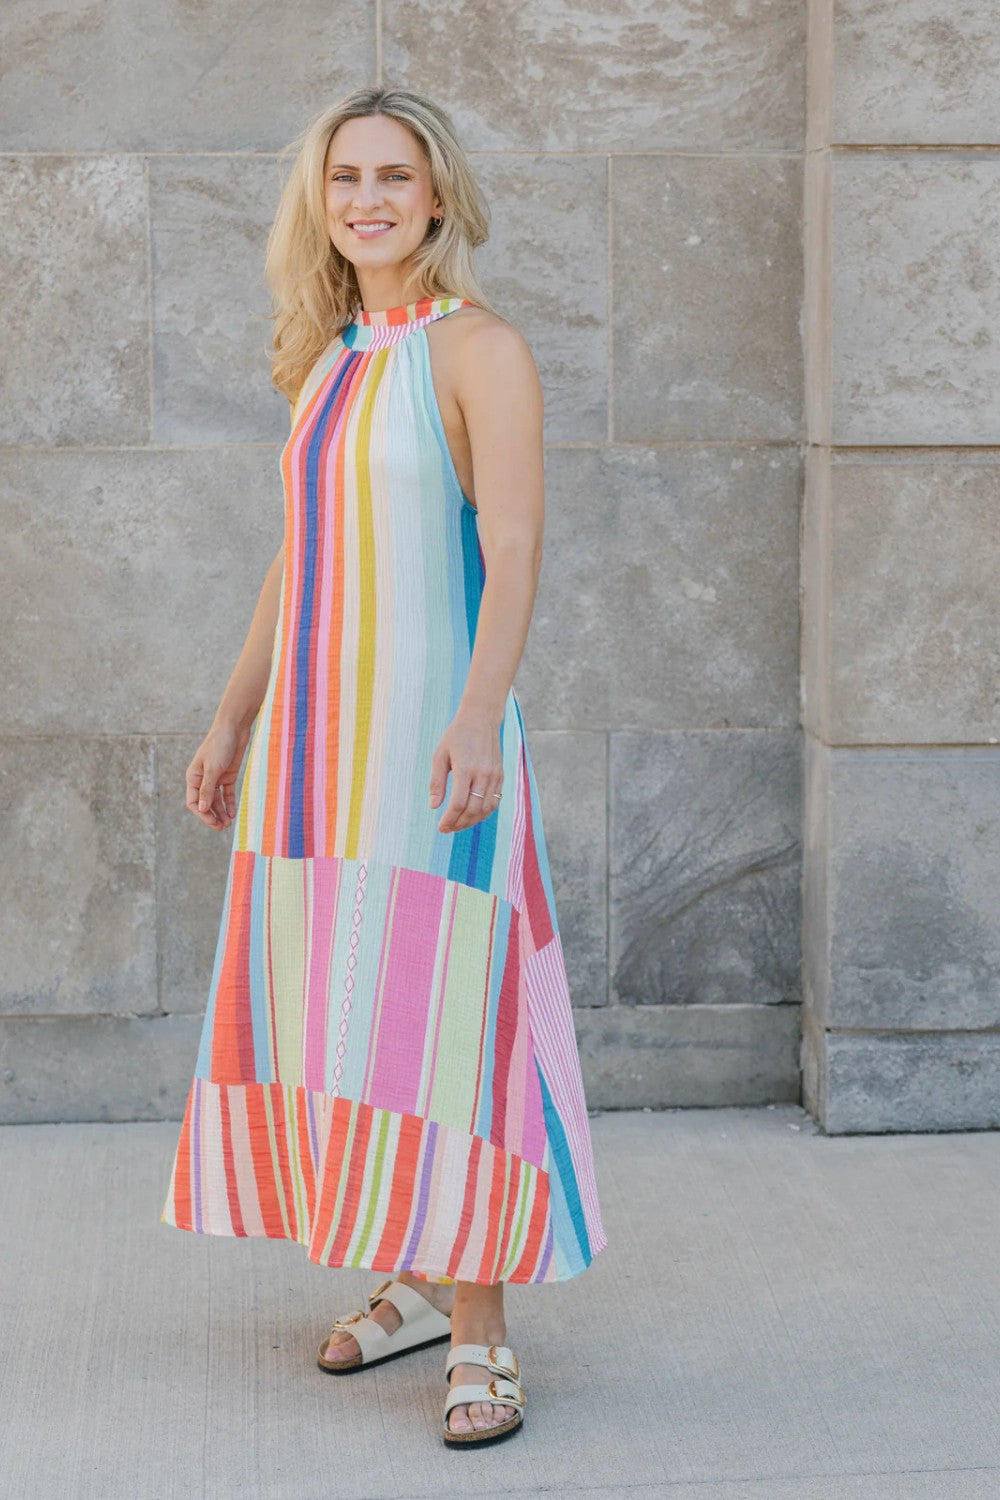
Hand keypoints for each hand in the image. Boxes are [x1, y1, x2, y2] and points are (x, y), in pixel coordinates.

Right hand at [185, 720, 250, 829]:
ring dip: (220, 812)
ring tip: (227, 824)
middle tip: (221, 827)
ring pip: (216, 801)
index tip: (212, 822)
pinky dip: (228, 804)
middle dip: (212, 816)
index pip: (193, 802)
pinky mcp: (227, 776)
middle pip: (205, 803)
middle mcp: (202, 779)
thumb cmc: (220, 744)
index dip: (202, 814)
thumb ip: (207, 789)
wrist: (234, 728)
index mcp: (193, 777)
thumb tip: (202, 808)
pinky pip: (226, 794)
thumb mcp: (213, 768)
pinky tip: (232, 814)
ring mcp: (215, 778)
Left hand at [430, 709, 502, 833]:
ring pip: (486, 809)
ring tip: (458, 824)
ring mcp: (495, 776)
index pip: (458, 804)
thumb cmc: (457, 736)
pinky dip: (483, 813)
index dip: (449, 820)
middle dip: (459, 824)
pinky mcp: (501, 776)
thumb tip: (434, 807)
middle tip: (447, 828)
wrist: (481, 719)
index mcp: (466, 768)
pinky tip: (472, 814)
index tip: (441, 828)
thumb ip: (437, 782)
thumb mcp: (440, 755)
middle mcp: (483, 774)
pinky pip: (495, 801)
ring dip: (472, 821)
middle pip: (473, 810)